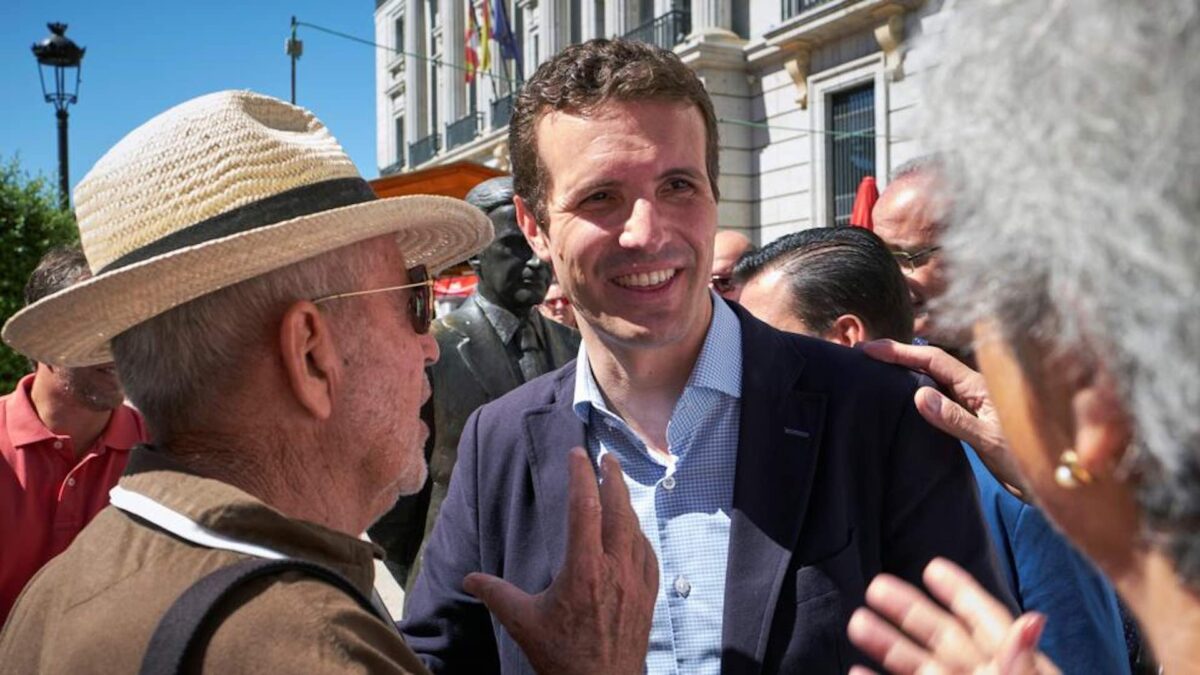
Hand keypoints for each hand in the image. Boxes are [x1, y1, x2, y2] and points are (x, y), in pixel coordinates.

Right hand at [463, 448, 657, 674]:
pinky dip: (639, 535)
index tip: (577, 454)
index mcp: (584, 569)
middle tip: (606, 458)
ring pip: (636, 530)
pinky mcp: (648, 595)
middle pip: (619, 509)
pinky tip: (633, 533)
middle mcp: (616, 569)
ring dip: (627, 505)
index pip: (585, 508)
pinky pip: (648, 554)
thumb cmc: (562, 657)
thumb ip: (496, 593)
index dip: (581, 476)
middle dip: (613, 478)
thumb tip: (468, 578)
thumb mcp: (523, 622)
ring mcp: (637, 582)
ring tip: (617, 489)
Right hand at [847, 558, 1060, 674]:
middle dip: (909, 609)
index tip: (933, 566)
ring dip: (888, 643)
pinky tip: (857, 670)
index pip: (986, 619)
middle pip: (943, 636)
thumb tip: (1032, 619)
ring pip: (919, 665)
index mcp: (1015, 663)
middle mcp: (985, 674)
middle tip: (876, 585)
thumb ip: (1019, 660)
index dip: (961, 591)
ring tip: (857, 622)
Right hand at [862, 339, 1026, 498]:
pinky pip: (940, 400)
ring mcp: (974, 405)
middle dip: (898, 356)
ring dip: (906, 373)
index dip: (900, 352)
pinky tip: (903, 398)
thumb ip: (955, 419)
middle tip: (865, 355)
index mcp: (979, 386)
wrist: (1057, 484)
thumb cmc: (1030, 460)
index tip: (869, 349)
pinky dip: (917, 393)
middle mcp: (975, 390)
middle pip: (930, 365)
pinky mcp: (972, 421)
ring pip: (934, 381)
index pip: (932, 360)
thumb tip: (918, 395)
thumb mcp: (990, 441)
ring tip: (876, 371)